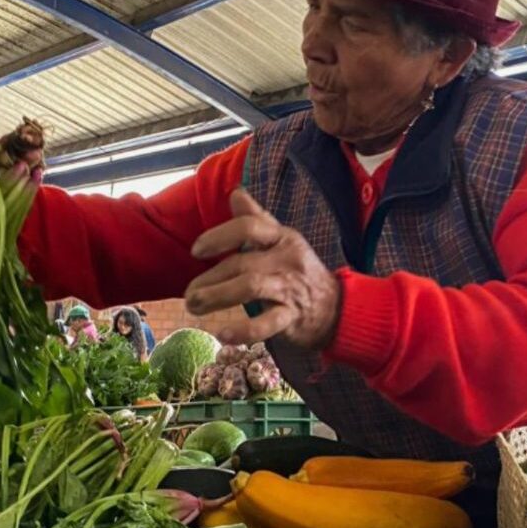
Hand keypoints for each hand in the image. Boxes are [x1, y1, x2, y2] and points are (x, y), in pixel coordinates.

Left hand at [185, 189, 340, 347]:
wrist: (336, 308)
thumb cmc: (299, 272)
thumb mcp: (282, 240)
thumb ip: (257, 218)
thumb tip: (235, 192)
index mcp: (282, 237)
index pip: (249, 227)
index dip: (220, 236)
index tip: (196, 251)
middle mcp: (287, 259)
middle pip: (242, 262)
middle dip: (210, 279)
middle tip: (189, 294)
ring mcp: (290, 288)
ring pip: (250, 287)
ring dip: (217, 297)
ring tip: (194, 308)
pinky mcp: (292, 318)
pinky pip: (267, 324)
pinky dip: (243, 330)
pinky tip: (223, 335)